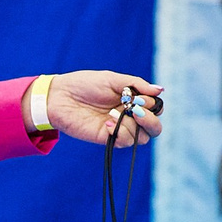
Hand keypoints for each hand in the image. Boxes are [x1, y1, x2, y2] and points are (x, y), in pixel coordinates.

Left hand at [46, 70, 164, 147]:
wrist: (60, 96)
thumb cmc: (84, 84)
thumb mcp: (112, 80)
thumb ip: (136, 85)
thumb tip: (160, 90)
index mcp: (132, 101)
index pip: (156, 109)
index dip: (153, 105)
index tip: (139, 97)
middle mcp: (129, 117)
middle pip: (154, 128)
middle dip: (151, 120)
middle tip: (137, 110)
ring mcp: (119, 128)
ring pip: (142, 137)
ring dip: (134, 125)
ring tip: (115, 113)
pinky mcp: (107, 138)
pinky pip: (125, 142)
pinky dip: (121, 132)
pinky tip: (107, 123)